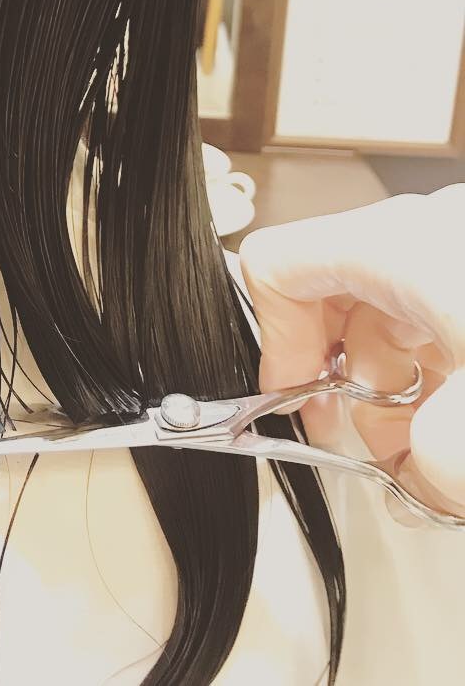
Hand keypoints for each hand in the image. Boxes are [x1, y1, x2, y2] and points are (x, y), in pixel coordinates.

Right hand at [239, 185, 464, 514]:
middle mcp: (424, 237)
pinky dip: (436, 383)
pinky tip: (454, 433)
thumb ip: (439, 456)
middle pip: (332, 303)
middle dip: (344, 389)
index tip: (296, 403)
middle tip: (368, 448)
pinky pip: (435, 323)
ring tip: (428, 459)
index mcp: (396, 243)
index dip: (273, 342)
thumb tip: (423, 482)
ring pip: (389, 320)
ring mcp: (456, 257)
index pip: (277, 266)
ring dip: (395, 397)